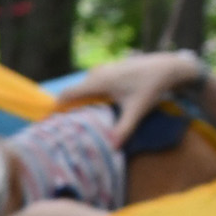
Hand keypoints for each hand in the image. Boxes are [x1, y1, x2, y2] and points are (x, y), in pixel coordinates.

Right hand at [55, 51, 204, 145]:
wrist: (168, 67)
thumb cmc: (152, 87)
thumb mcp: (137, 110)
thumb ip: (124, 129)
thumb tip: (113, 149)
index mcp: (98, 81)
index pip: (67, 94)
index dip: (55, 107)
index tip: (48, 121)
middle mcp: (97, 74)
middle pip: (73, 93)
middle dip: (67, 109)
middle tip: (63, 126)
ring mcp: (103, 70)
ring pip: (83, 89)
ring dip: (79, 103)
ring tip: (77, 120)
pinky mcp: (110, 70)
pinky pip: (92, 85)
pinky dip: (89, 97)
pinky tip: (95, 109)